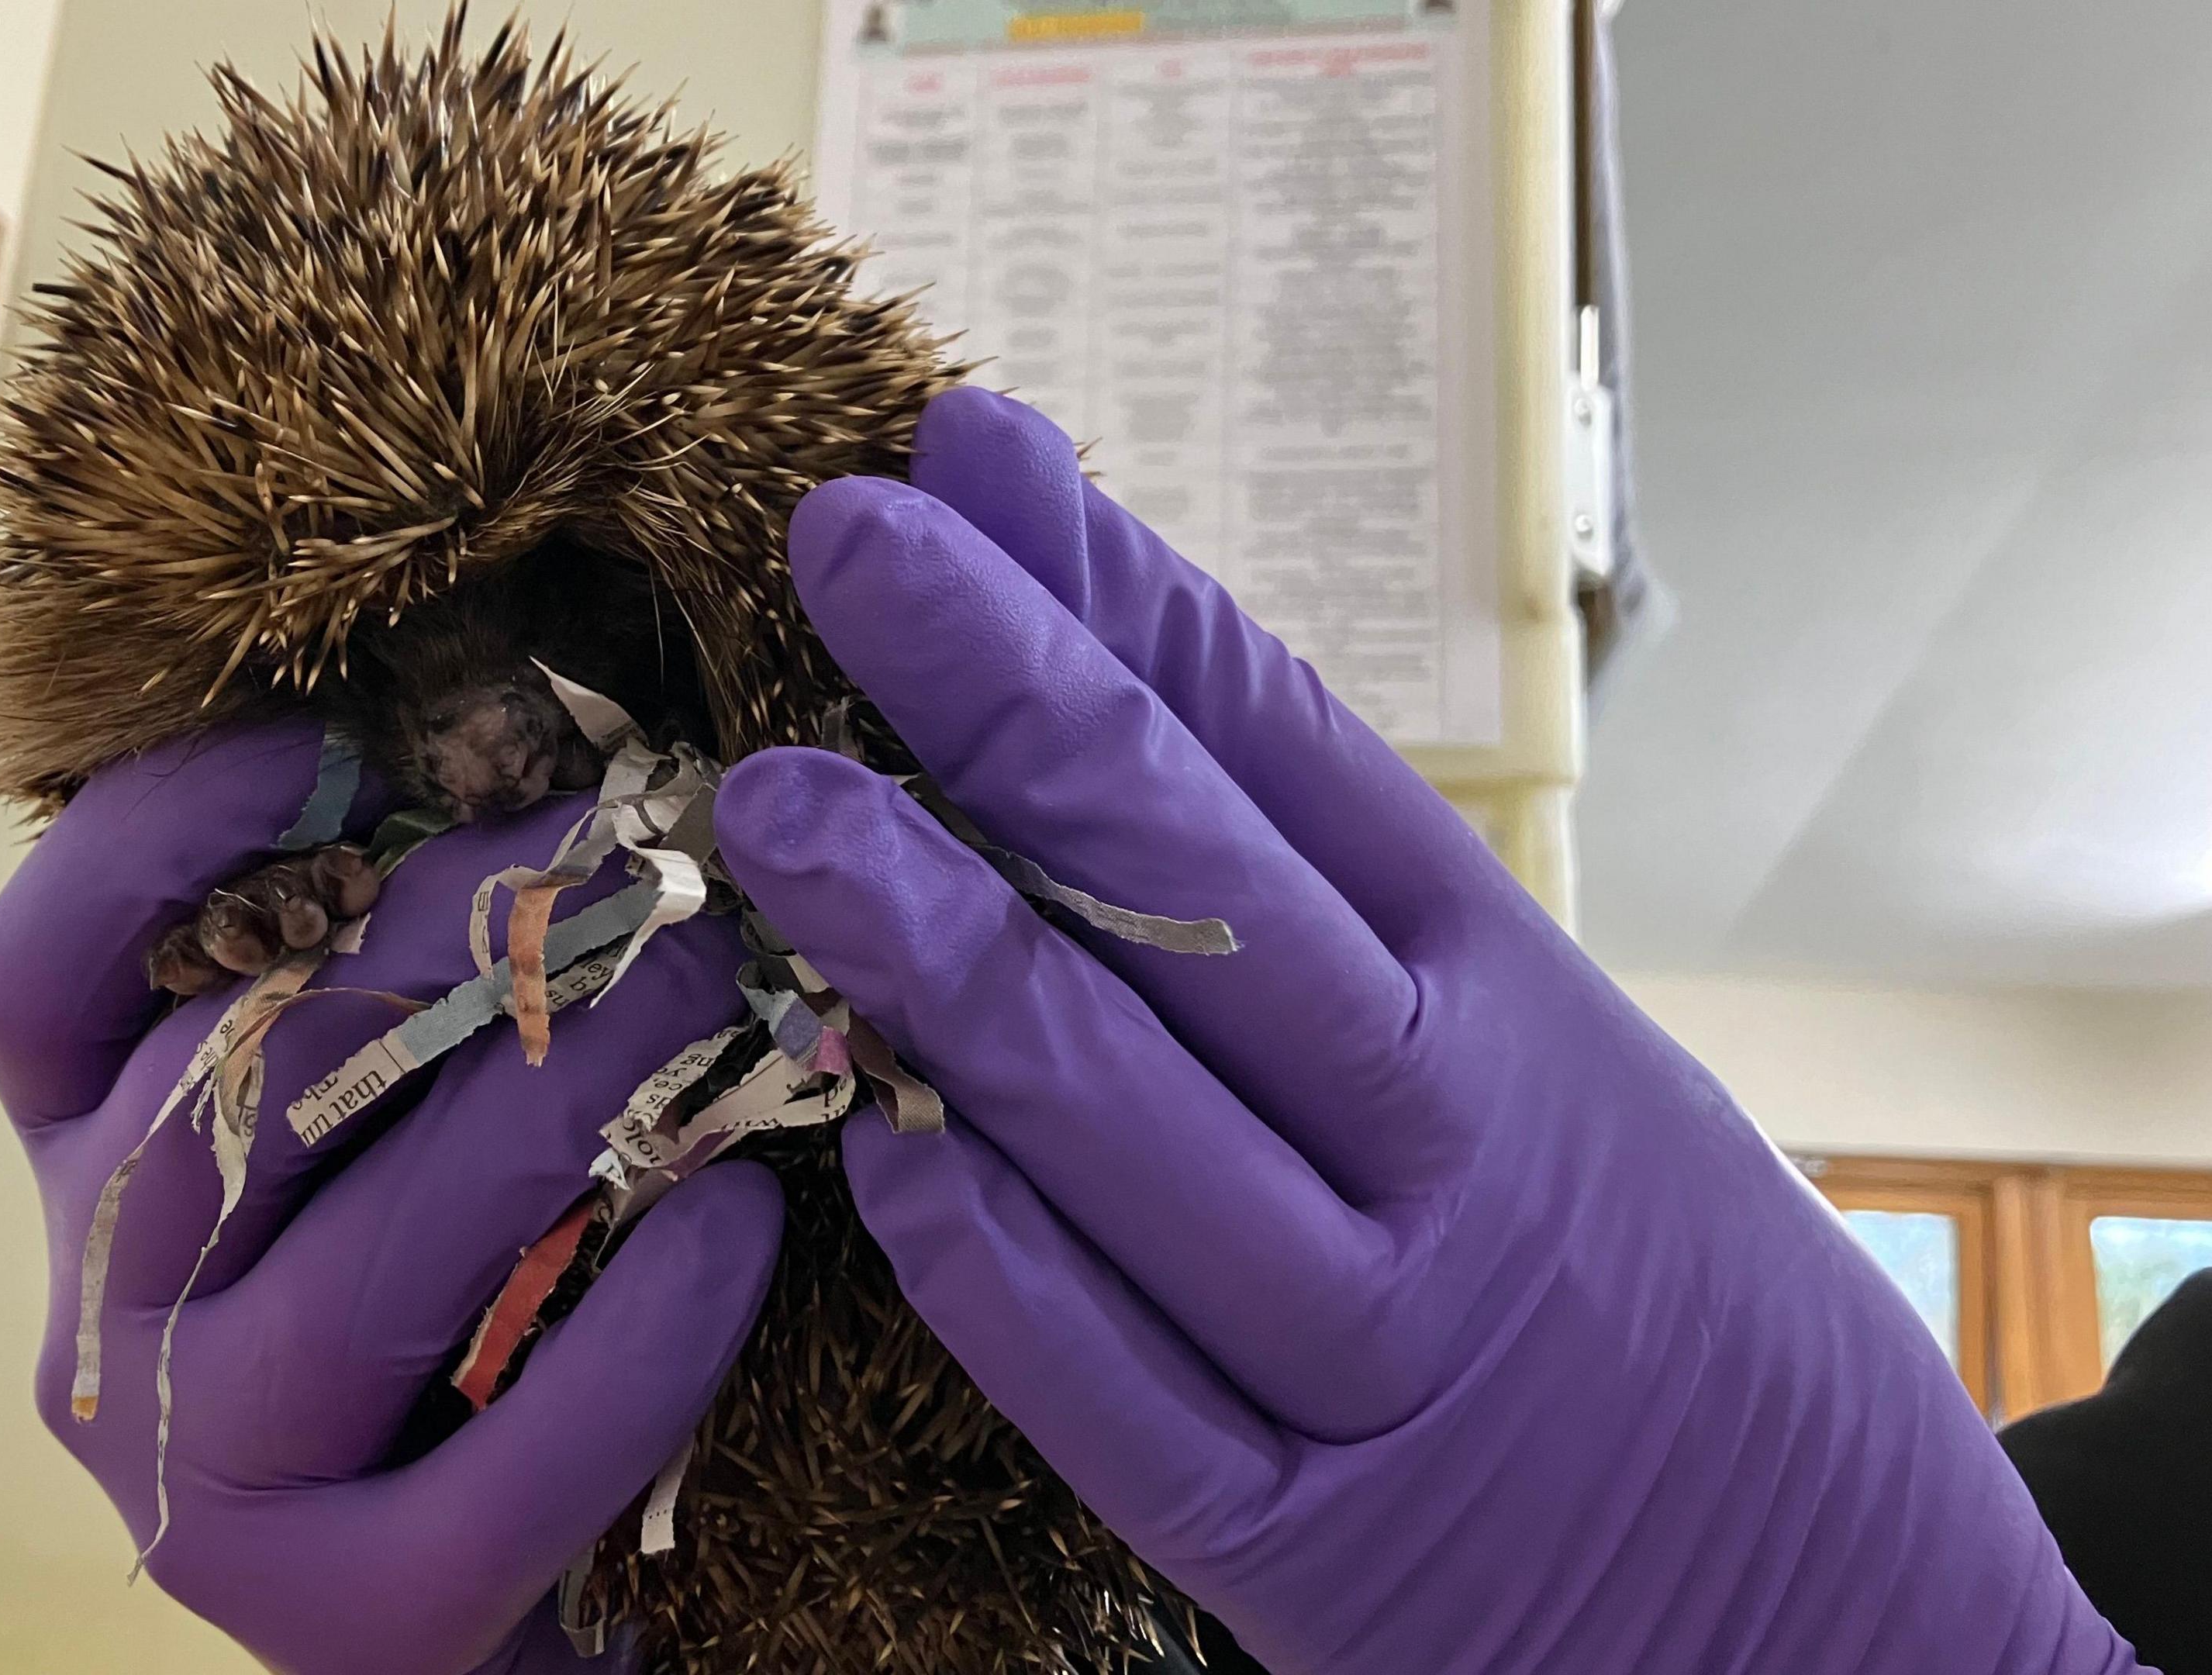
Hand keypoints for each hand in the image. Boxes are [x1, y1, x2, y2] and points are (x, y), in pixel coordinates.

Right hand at [0, 720, 782, 1674]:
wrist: (504, 1573)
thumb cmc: (458, 1278)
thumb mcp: (383, 1102)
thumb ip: (387, 962)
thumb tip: (529, 753)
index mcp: (87, 1160)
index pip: (37, 982)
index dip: (160, 837)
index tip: (334, 733)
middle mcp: (105, 1316)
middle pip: (233, 1096)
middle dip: (462, 949)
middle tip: (651, 863)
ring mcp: (205, 1486)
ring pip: (361, 1275)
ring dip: (558, 1113)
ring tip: (714, 1002)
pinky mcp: (345, 1616)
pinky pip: (496, 1472)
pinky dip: (636, 1339)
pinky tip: (739, 1223)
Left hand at [710, 388, 2144, 1673]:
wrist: (1853, 1629)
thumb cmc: (1668, 1313)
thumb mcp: (1570, 1076)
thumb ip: (1368, 929)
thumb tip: (1143, 716)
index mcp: (1521, 1009)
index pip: (1291, 757)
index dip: (1116, 602)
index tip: (966, 463)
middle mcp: (1456, 1156)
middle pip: (1199, 896)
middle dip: (1009, 705)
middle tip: (850, 544)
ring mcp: (1388, 1358)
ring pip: (1129, 1126)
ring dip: (939, 949)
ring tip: (785, 806)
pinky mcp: (1319, 1554)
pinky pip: (1122, 1399)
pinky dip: (996, 1268)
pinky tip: (877, 1141)